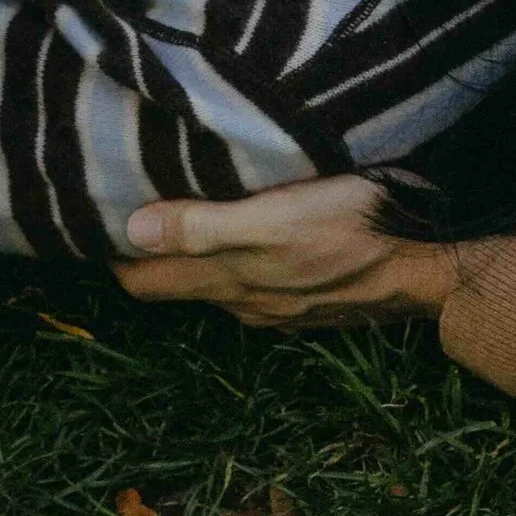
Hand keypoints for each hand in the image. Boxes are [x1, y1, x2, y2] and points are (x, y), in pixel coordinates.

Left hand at [114, 173, 456, 325]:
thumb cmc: (350, 230)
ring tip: (177, 214)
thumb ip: (203, 228)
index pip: (146, 281)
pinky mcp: (310, 296)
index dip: (114, 258)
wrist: (425, 266)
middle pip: (177, 285)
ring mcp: (280, 305)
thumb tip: (131, 232)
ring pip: (216, 284)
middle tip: (123, 211)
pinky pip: (254, 282)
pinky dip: (234, 261)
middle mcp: (245, 301)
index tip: (89, 222)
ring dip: (191, 258)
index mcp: (229, 281)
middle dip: (146, 257)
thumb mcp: (273, 219)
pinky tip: (248, 236)